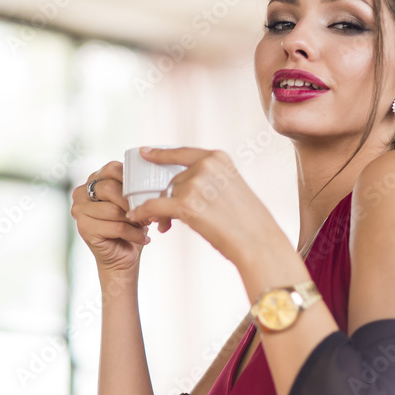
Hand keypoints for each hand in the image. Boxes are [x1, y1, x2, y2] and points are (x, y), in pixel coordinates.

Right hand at [71, 161, 148, 273]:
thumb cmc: (130, 226)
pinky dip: (134, 234)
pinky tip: (143, 238)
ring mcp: (79, 211)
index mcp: (93, 180)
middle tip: (147, 214)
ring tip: (144, 226)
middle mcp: (81, 193)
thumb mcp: (133, 202)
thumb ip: (134, 188)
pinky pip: (116, 227)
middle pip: (110, 188)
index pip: (112, 168)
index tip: (146, 192)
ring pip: (114, 210)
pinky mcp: (84, 228)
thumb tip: (149, 182)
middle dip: (132, 202)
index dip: (131, 179)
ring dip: (134, 220)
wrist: (122, 257)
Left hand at [127, 147, 290, 267]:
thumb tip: (179, 188)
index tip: (145, 152)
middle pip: (173, 181)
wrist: (258, 242)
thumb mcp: (232, 188)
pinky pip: (154, 206)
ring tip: (167, 226)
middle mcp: (206, 166)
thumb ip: (210, 180)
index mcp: (218, 158)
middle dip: (167, 198)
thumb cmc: (248, 222)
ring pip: (165, 195)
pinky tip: (136, 217)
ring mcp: (195, 184)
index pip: (182, 153)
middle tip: (166, 218)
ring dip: (162, 211)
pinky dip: (143, 212)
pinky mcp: (186, 204)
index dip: (161, 154)